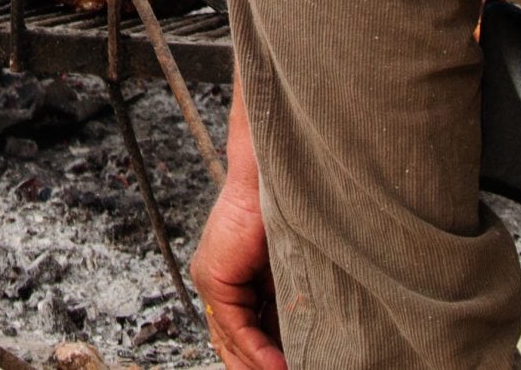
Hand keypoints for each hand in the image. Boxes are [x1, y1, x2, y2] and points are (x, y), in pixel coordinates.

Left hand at [192, 94, 286, 369]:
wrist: (277, 171)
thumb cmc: (296, 207)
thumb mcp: (295, 264)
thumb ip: (292, 298)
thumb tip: (307, 338)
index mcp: (239, 274)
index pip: (245, 329)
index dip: (265, 355)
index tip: (288, 368)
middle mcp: (219, 277)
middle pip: (235, 339)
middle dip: (257, 365)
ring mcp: (213, 276)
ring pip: (232, 338)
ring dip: (258, 364)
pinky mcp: (214, 275)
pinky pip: (234, 326)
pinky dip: (256, 350)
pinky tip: (277, 367)